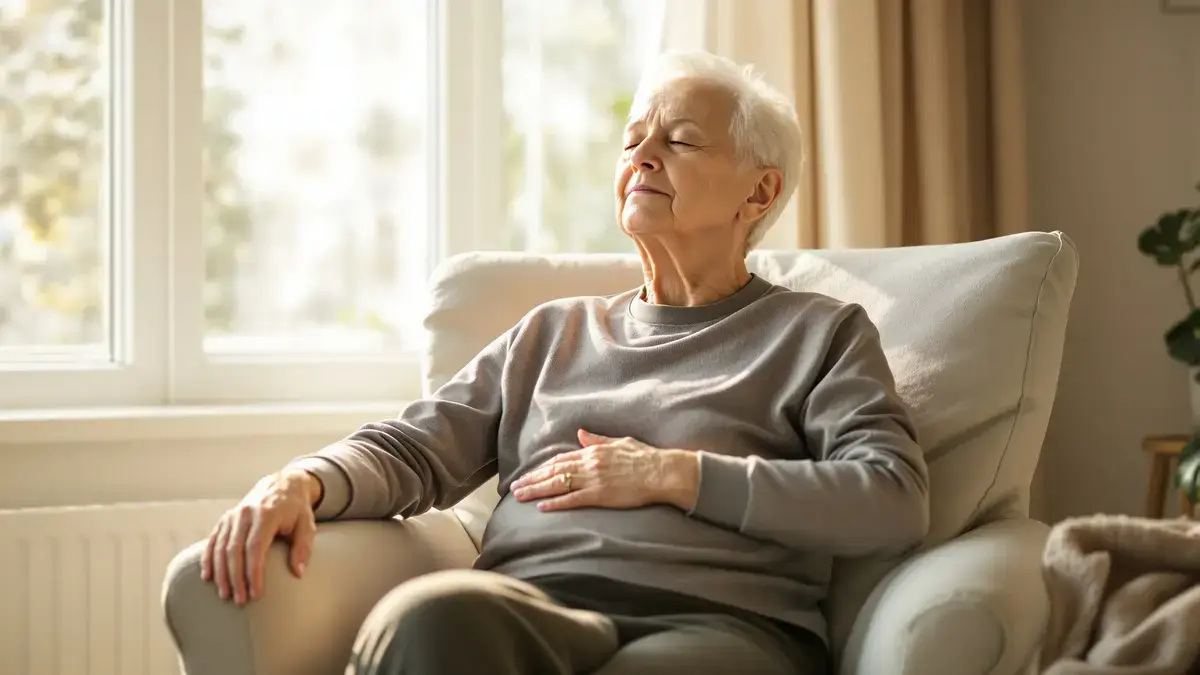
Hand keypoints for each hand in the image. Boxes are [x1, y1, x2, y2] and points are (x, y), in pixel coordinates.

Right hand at [200, 468, 320, 604]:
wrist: (281, 485)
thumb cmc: (296, 509)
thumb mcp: (307, 524)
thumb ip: (303, 548)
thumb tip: (298, 573)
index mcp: (267, 514)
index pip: (256, 547)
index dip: (254, 572)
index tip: (256, 593)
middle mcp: (245, 513)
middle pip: (235, 550)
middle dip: (236, 578)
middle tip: (240, 600)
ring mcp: (232, 516)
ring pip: (220, 547)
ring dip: (221, 573)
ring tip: (225, 595)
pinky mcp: (225, 519)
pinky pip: (212, 541)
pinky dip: (208, 559)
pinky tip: (207, 577)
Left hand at [510, 429, 698, 511]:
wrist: (661, 472)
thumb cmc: (645, 457)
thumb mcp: (620, 442)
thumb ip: (598, 440)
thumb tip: (581, 434)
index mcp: (593, 452)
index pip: (561, 459)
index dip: (543, 467)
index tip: (529, 474)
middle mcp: (589, 464)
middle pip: (554, 472)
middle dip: (532, 480)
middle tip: (514, 487)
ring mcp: (593, 480)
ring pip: (558, 485)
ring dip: (536, 490)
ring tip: (520, 496)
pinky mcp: (600, 496)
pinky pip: (573, 500)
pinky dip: (556, 503)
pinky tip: (542, 507)